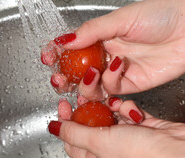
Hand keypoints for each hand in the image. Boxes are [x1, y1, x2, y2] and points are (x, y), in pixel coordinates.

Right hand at [42, 0, 184, 97]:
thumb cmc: (160, 15)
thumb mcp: (121, 19)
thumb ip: (92, 31)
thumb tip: (64, 40)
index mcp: (101, 38)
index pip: (73, 50)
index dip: (58, 55)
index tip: (47, 58)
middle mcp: (106, 57)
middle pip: (78, 73)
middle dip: (65, 78)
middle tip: (58, 78)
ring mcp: (116, 73)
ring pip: (92, 88)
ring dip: (86, 84)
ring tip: (91, 73)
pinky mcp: (129, 85)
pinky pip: (111, 91)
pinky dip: (109, 84)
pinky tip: (116, 69)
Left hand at [49, 97, 184, 157]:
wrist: (175, 151)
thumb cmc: (139, 154)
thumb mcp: (98, 142)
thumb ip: (74, 133)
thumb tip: (52, 128)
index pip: (72, 141)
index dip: (65, 123)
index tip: (63, 104)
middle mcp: (109, 151)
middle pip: (91, 126)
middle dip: (88, 109)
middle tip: (87, 95)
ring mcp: (126, 139)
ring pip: (110, 117)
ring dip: (111, 107)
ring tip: (114, 104)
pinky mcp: (141, 127)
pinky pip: (127, 113)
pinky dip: (127, 108)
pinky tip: (133, 111)